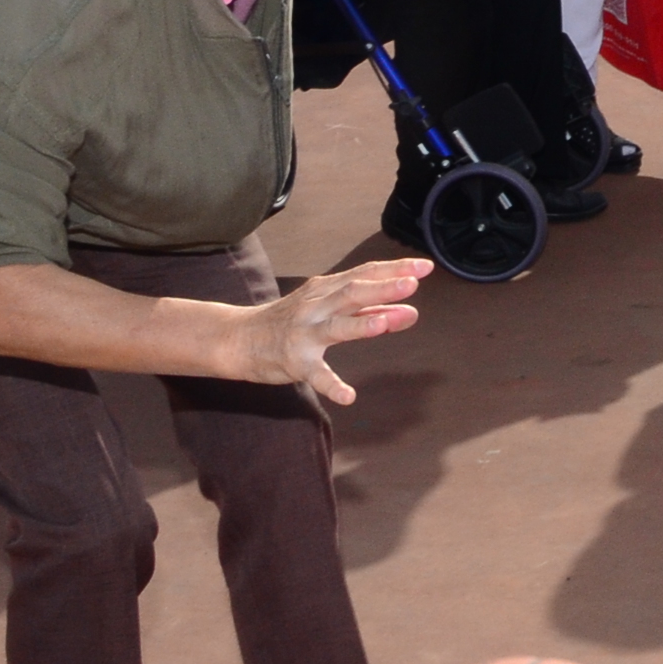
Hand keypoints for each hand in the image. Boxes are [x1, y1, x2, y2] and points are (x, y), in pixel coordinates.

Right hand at [234, 258, 429, 403]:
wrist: (237, 338)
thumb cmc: (290, 320)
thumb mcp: (327, 306)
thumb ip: (369, 309)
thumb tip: (409, 310)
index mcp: (326, 290)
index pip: (364, 274)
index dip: (395, 270)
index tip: (425, 267)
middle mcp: (316, 307)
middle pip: (352, 293)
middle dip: (382, 288)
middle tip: (412, 284)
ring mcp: (304, 334)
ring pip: (335, 327)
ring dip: (360, 324)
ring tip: (385, 322)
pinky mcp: (294, 362)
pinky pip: (316, 375)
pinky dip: (332, 385)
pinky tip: (349, 396)